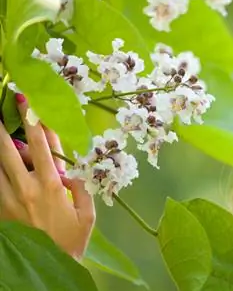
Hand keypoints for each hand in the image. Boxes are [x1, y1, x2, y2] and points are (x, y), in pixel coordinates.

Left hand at [0, 94, 94, 259]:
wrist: (49, 266)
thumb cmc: (72, 239)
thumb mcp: (87, 213)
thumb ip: (81, 187)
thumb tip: (70, 170)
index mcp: (51, 185)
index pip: (42, 145)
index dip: (35, 121)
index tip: (28, 103)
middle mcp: (27, 187)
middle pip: (8, 150)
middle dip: (3, 126)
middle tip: (0, 109)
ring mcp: (9, 198)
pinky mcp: (0, 209)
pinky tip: (0, 163)